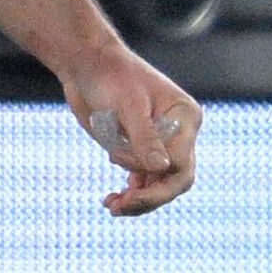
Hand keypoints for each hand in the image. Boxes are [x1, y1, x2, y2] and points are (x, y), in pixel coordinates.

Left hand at [57, 43, 201, 215]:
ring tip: (112, 205)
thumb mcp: (128, 104)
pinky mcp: (140, 151)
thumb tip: (161, 168)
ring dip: (138, 200)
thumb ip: (144, 137)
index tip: (123, 176)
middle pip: (174, 179)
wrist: (86, 66)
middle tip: (120, 206)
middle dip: (149, 197)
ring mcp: (160, 144)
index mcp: (185, 117)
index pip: (181, 162)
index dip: (155, 177)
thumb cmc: (110, 75)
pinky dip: (130, 193)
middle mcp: (178, 134)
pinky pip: (143, 182)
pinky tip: (111, 198)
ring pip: (159, 185)